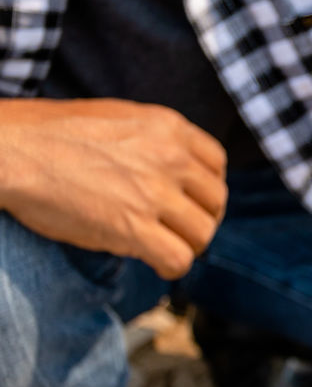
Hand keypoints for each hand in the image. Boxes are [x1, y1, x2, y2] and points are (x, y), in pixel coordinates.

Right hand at [0, 99, 227, 278]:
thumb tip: (171, 167)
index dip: (206, 187)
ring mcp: (153, 193)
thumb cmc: (49, 134)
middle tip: (180, 231)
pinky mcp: (132, 228)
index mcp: (169, 127)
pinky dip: (172, 267)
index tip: (189, 202)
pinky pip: (178, 258)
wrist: (9, 149)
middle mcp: (170, 157)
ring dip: (188, 245)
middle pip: (216, 201)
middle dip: (201, 219)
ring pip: (203, 233)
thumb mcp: (118, 118)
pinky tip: (157, 265)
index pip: (217, 163)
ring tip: (167, 249)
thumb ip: (152, 139)